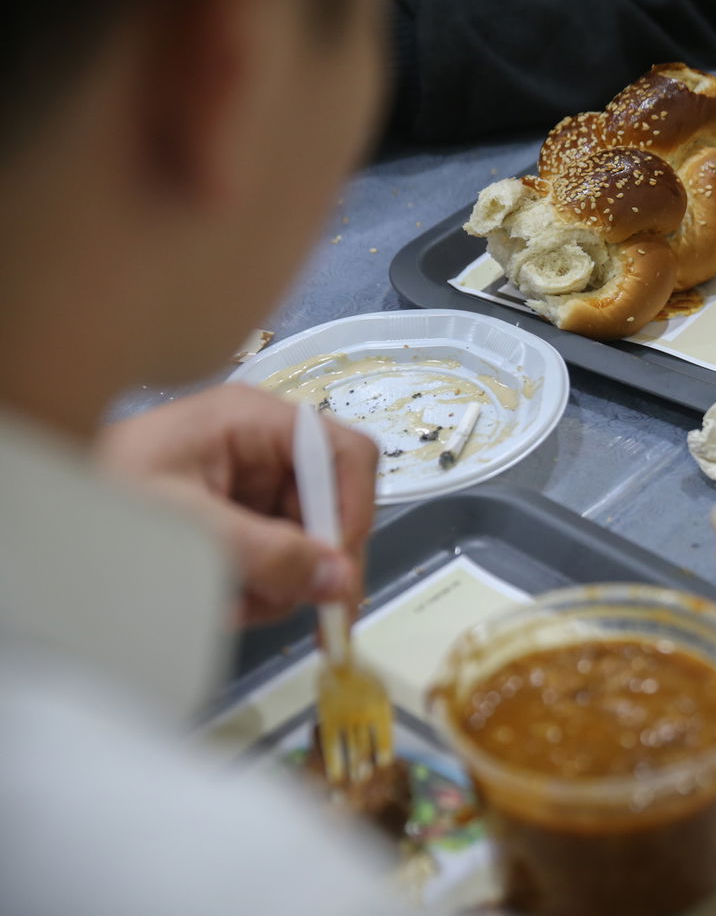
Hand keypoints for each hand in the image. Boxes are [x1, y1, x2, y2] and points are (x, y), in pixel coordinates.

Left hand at [97, 384, 379, 625]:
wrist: (43, 520)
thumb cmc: (105, 498)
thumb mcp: (192, 528)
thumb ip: (269, 555)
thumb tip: (340, 580)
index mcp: (254, 421)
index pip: (345, 453)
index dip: (354, 509)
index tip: (337, 568)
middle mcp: (263, 448)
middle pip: (331, 506)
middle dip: (309, 562)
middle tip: (303, 612)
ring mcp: (252, 485)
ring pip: (306, 543)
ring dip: (277, 585)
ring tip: (230, 604)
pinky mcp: (239, 520)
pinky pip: (276, 560)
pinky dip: (257, 590)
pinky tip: (223, 599)